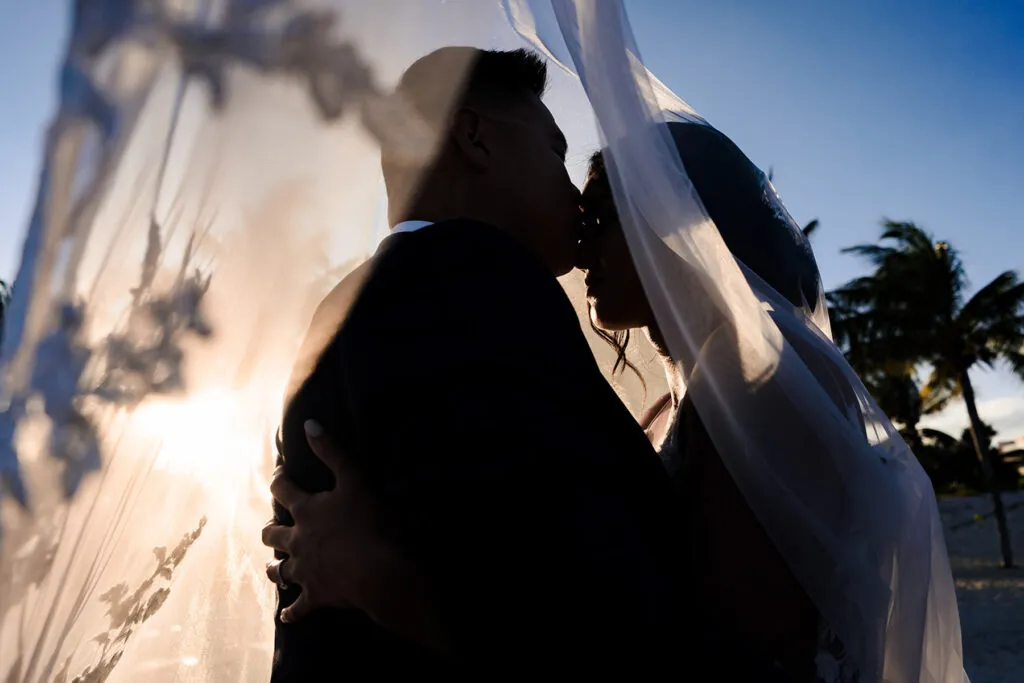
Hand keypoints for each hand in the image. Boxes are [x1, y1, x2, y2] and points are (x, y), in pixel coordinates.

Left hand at [262, 419, 390, 623]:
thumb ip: (332, 451)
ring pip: (279, 570)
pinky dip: (291, 612)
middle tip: (272, 526)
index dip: (279, 480)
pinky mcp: (316, 596)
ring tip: (273, 566)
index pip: (283, 490)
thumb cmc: (370, 523)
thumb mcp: (355, 480)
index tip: (280, 474)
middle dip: (270, 528)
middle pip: (271, 534)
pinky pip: (298, 607)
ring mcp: (305, 571)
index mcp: (307, 511)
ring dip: (275, 567)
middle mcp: (298, 541)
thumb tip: (308, 423)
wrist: (380, 572)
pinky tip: (286, 616)